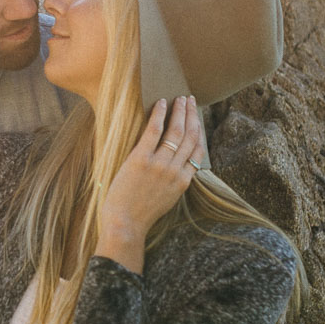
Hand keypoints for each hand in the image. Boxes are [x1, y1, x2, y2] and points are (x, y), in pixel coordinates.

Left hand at [95, 96, 206, 271]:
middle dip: (192, 115)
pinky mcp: (141, 160)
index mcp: (183, 181)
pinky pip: (154, 132)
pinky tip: (162, 103)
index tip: (197, 117)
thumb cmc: (141, 215)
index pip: (198, 149)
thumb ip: (173, 181)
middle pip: (189, 136)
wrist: (126, 224)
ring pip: (176, 131)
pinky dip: (160, 115)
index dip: (199, 130)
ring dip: (179, 111)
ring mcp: (159, 165)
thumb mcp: (167, 199)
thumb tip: (175, 165)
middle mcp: (175, 170)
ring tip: (180, 98)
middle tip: (190, 100)